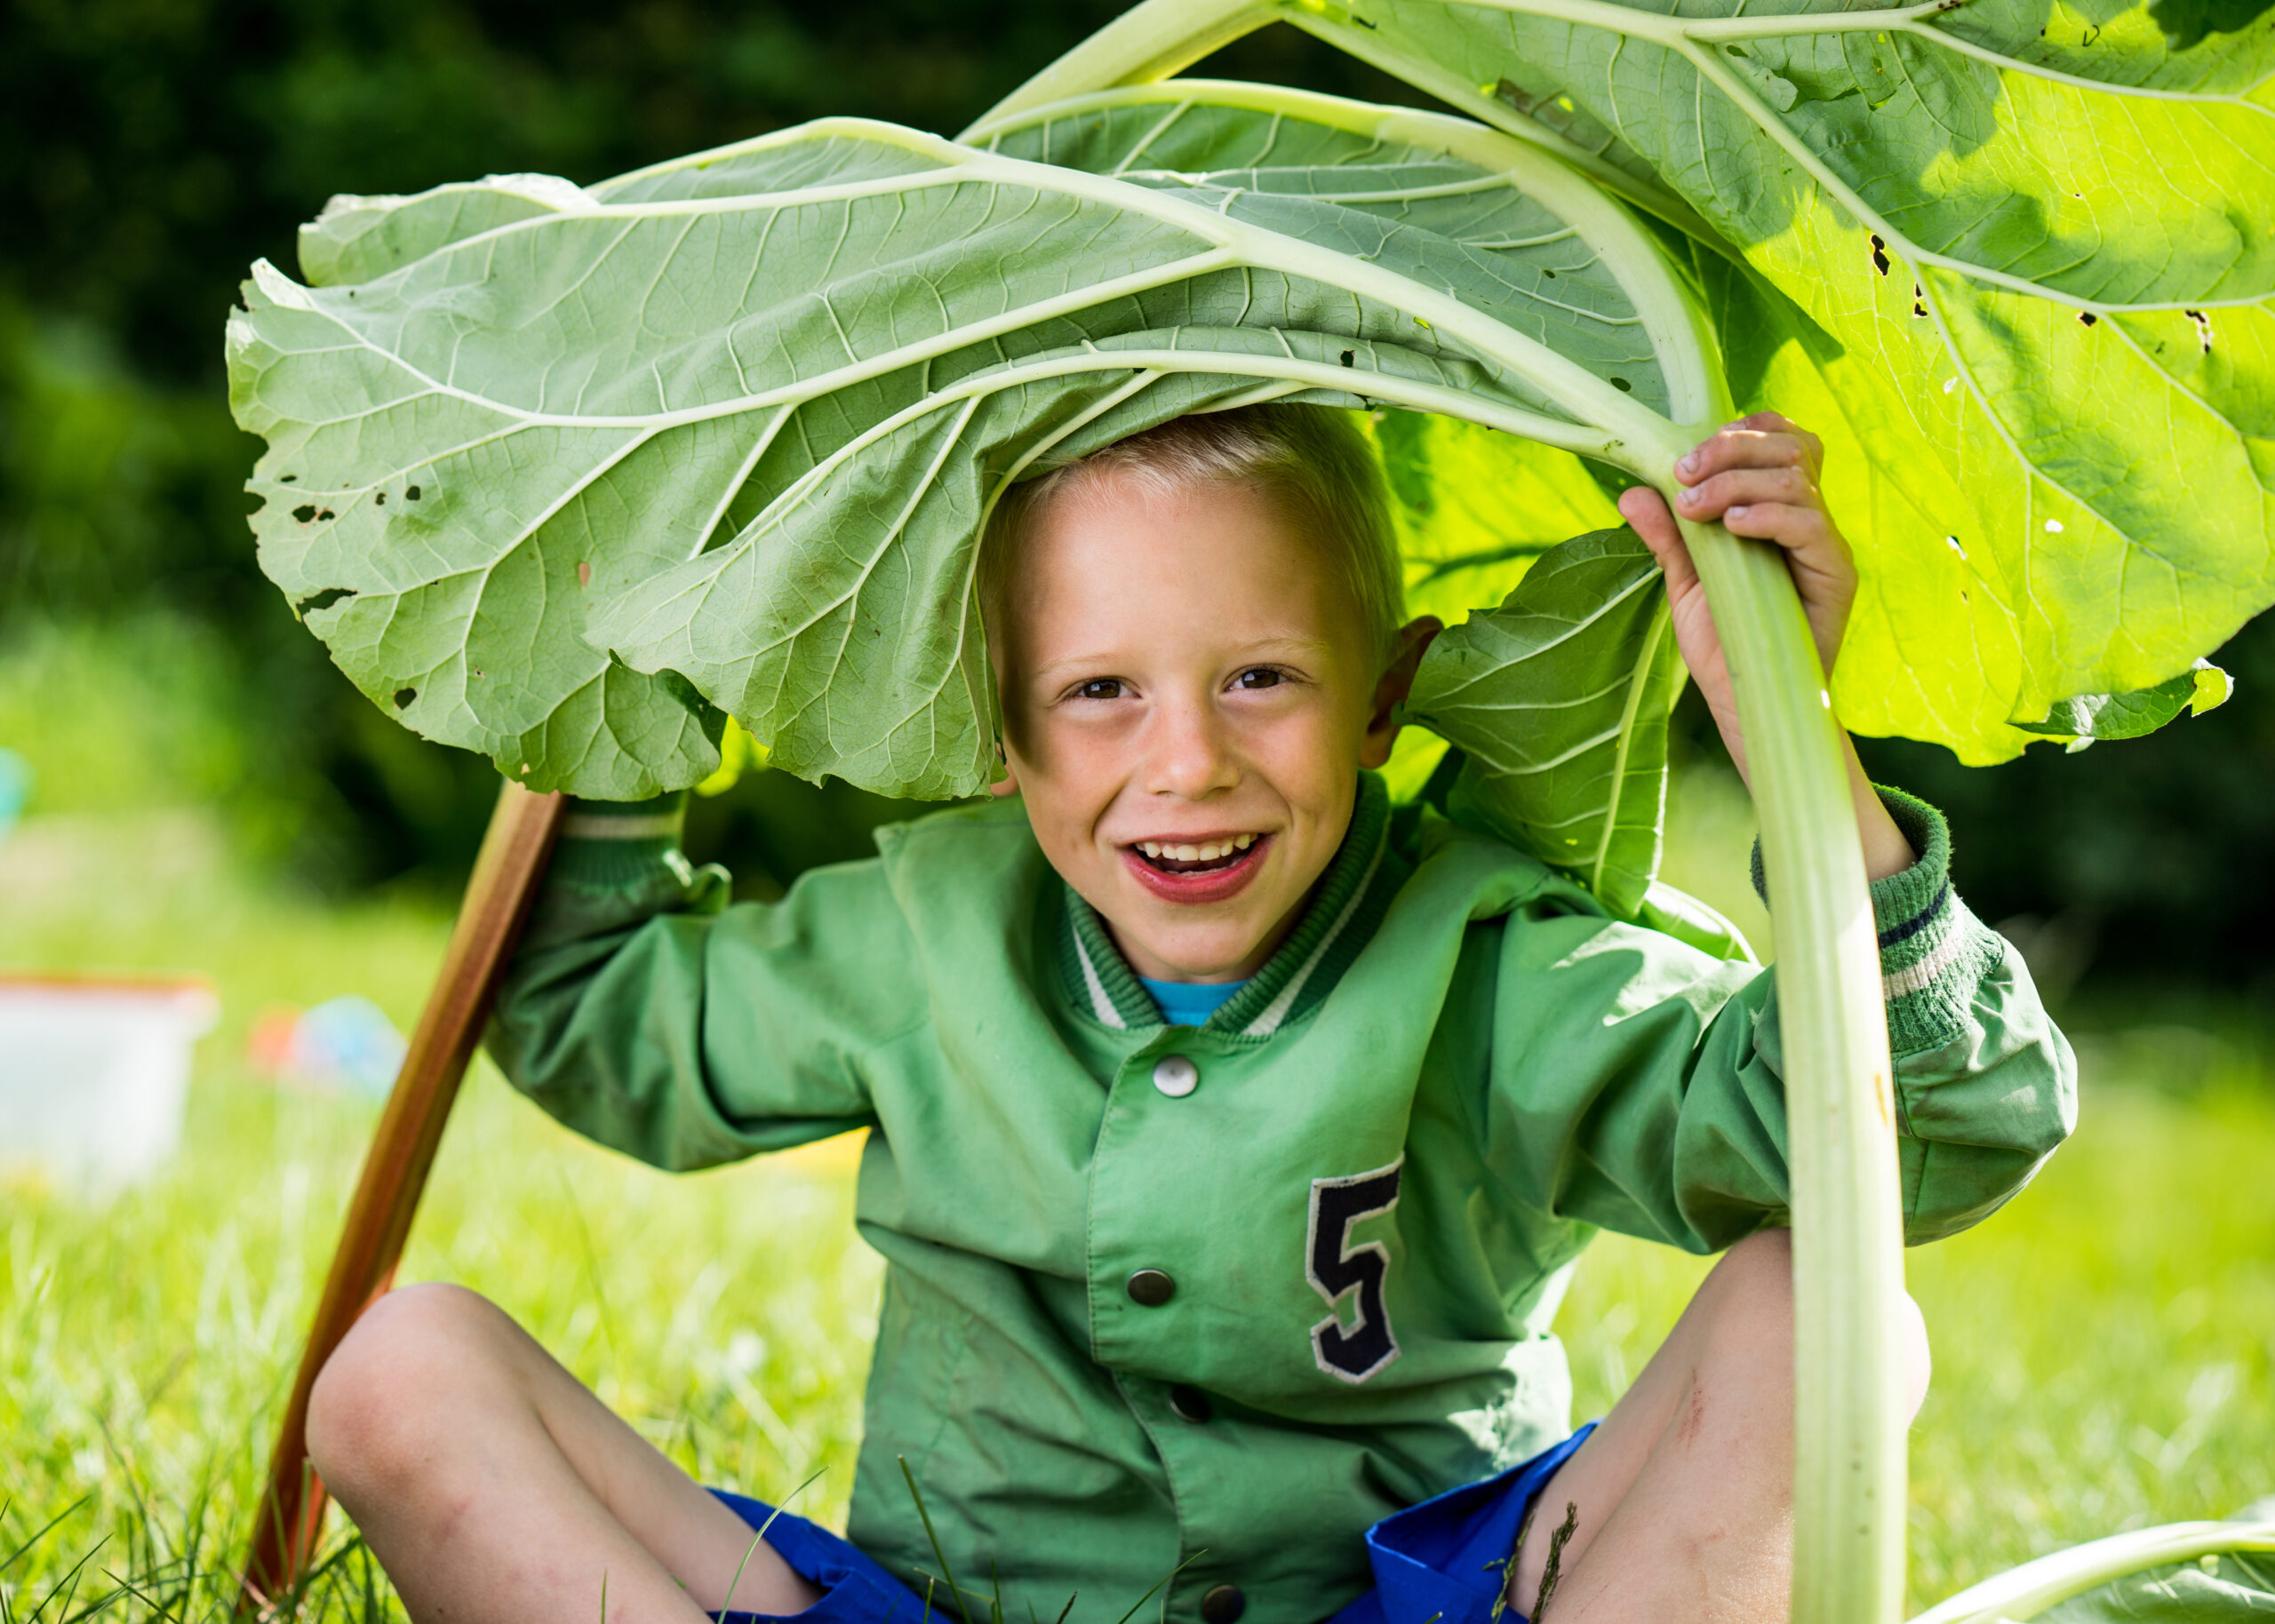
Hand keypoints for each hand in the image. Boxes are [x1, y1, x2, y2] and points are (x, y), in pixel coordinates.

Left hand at [1617, 412, 1914, 879]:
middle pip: (1793, 447)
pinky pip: (1812, 525)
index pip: (1781, 442)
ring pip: (1798, 479)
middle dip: (1733, 447)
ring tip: (1696, 506)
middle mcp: (1809, 520)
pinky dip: (1769, 515)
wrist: (1746, 706)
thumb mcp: (1685, 583)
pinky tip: (1732, 526)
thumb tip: (1631, 491)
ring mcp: (1825, 546)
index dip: (1742, 431)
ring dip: (1738, 480)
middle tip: (1683, 471)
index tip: (1687, 454)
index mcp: (1778, 511)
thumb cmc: (1723, 645)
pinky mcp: (1836, 575)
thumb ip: (1667, 537)